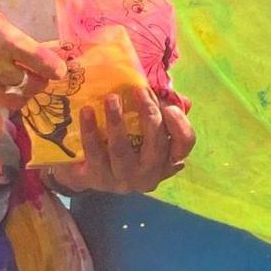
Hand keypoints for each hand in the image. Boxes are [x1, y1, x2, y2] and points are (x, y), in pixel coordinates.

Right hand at [0, 0, 67, 107]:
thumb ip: (11, 35)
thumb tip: (35, 48)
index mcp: (3, 37)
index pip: (41, 61)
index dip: (55, 69)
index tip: (61, 71)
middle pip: (31, 82)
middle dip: (40, 80)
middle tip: (41, 76)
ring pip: (15, 97)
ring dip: (23, 92)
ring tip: (24, 85)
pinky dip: (5, 98)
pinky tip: (4, 89)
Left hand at [45, 90, 194, 194]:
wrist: (86, 171)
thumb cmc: (124, 144)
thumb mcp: (145, 129)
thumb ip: (162, 113)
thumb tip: (184, 101)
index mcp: (166, 160)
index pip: (184, 144)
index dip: (180, 125)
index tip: (168, 106)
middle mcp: (148, 174)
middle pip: (156, 145)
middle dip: (149, 114)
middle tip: (139, 90)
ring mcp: (122, 179)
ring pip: (122, 150)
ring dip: (117, 121)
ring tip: (111, 98)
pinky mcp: (97, 179)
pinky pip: (94, 152)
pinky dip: (90, 130)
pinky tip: (87, 111)